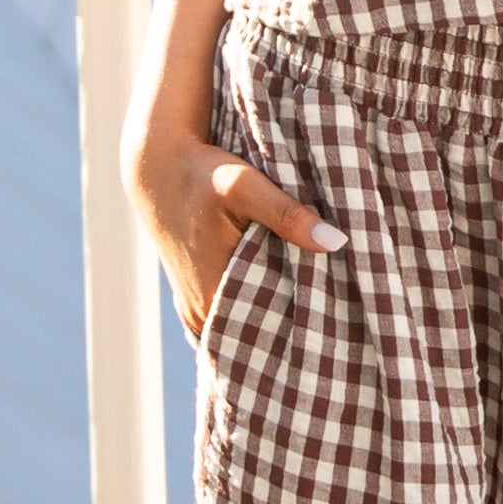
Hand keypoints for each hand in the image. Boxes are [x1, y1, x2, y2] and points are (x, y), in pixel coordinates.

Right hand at [134, 140, 344, 341]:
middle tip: (344, 317)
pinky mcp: (199, 296)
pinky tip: (294, 293)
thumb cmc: (200, 174)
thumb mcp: (244, 186)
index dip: (306, 331)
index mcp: (210, 298)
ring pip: (250, 324)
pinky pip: (238, 312)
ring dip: (280, 315)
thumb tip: (336, 242)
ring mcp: (197, 308)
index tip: (342, 325)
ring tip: (326, 308)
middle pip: (261, 334)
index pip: (268, 336)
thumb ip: (287, 214)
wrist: (157, 167)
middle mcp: (201, 313)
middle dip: (297, 326)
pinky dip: (263, 305)